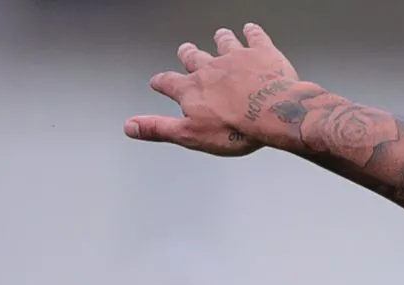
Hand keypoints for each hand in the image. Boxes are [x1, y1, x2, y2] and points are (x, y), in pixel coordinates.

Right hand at [125, 24, 299, 155]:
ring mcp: (236, 58)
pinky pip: (255, 37)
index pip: (169, 83)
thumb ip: (160, 128)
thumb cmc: (236, 128)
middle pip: (194, 57)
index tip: (158, 81)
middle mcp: (210, 69)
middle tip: (185, 50)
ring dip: (221, 39)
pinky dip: (252, 32)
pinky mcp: (262, 54)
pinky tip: (251, 30)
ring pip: (224, 43)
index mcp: (192, 89)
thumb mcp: (191, 135)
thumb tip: (130, 127)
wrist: (273, 113)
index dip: (162, 82)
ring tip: (220, 36)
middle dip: (188, 54)